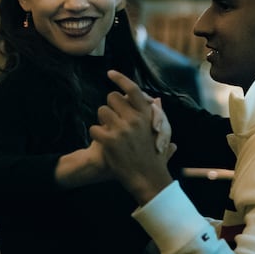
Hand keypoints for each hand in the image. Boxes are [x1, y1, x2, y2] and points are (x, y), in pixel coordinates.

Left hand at [89, 70, 176, 204]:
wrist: (148, 179)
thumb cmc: (154, 157)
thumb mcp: (160, 134)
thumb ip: (157, 116)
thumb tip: (155, 99)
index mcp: (147, 115)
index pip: (132, 89)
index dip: (120, 78)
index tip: (110, 73)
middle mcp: (134, 119)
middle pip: (112, 97)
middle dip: (110, 106)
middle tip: (112, 118)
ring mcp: (121, 129)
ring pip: (101, 111)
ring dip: (102, 120)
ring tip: (109, 132)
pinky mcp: (109, 141)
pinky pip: (94, 128)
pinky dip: (96, 134)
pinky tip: (103, 142)